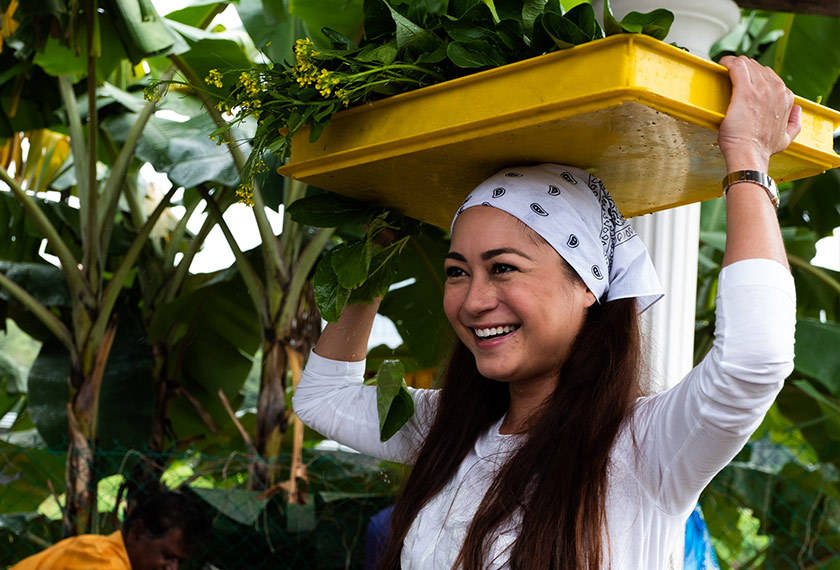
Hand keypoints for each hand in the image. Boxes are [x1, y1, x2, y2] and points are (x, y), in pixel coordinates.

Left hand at [717, 56, 801, 172]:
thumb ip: (794, 123)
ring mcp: (761, 89)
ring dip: (735, 65)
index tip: (744, 80)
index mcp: (785, 98)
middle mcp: (776, 90)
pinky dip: (728, 63)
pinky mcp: (744, 92)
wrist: (748, 154)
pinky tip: (722, 65)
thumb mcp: (787, 137)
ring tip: (725, 70)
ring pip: (747, 64)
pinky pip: (737, 67)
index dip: (755, 76)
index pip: (770, 76)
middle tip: (732, 76)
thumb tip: (797, 110)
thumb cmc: (761, 149)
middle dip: (744, 70)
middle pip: (758, 68)